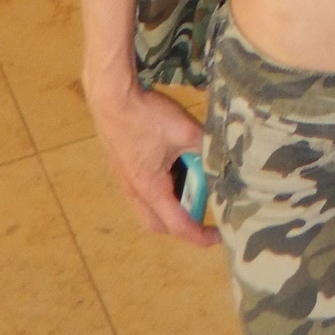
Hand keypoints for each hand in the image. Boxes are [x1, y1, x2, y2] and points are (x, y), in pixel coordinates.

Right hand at [86, 77, 219, 247]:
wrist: (111, 98)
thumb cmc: (146, 116)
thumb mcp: (184, 130)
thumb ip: (205, 147)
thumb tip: (223, 155)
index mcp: (150, 188)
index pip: (178, 225)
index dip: (200, 235)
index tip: (217, 236)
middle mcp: (134, 191)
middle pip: (158, 224)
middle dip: (182, 223)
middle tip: (202, 206)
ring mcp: (125, 181)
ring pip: (148, 208)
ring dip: (170, 204)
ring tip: (190, 182)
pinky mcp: (121, 168)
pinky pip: (142, 192)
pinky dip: (160, 189)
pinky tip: (172, 165)